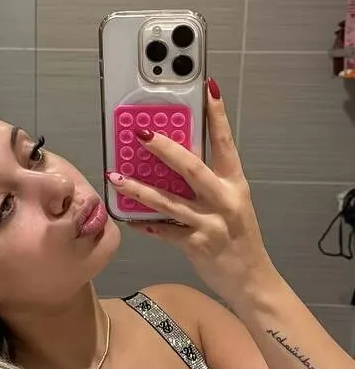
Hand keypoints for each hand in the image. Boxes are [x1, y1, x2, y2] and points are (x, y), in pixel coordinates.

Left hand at [106, 78, 277, 305]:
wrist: (252, 281)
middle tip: (140, 132)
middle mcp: (224, 199)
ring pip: (168, 201)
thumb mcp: (232, 204)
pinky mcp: (196, 245)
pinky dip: (145, 223)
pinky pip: (164, 231)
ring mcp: (210, 223)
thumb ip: (208, 184)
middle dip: (164, 148)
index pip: (226, 142)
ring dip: (139, 188)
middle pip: (191, 167)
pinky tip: (129, 218)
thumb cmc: (239, 237)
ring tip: (116, 176)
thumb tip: (173, 160)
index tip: (209, 87)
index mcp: (235, 183)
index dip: (218, 115)